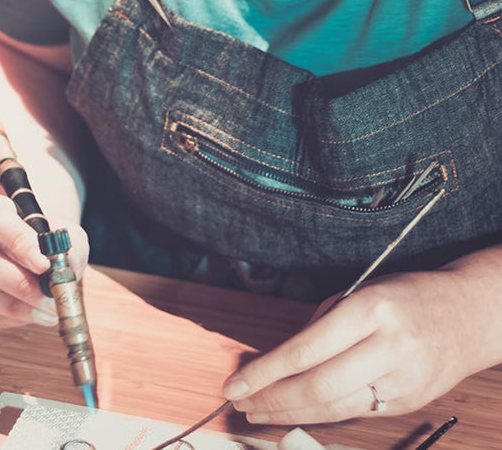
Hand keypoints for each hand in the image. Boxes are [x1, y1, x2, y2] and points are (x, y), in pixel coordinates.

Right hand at [0, 193, 89, 327]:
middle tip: (51, 298)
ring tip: (49, 312)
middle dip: (20, 285)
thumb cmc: (47, 237)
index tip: (45, 264)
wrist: (32, 252)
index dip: (19, 243)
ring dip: (16, 307)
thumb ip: (70, 245)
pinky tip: (34, 313)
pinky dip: (9, 318)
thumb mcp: (64, 232)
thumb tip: (66, 268)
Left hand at [222, 269, 481, 423]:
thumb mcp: (359, 291)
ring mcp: (402, 380)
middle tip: (242, 403)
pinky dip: (320, 414)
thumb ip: (320, 323)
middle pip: (317, 386)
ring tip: (259, 412)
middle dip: (272, 399)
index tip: (236, 382)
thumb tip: (280, 358)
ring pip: (335, 407)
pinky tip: (295, 411)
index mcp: (370, 309)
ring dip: (289, 413)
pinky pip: (355, 412)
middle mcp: (388, 347)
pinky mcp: (408, 402)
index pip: (305, 349)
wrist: (468, 315)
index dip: (265, 371)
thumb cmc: (406, 295)